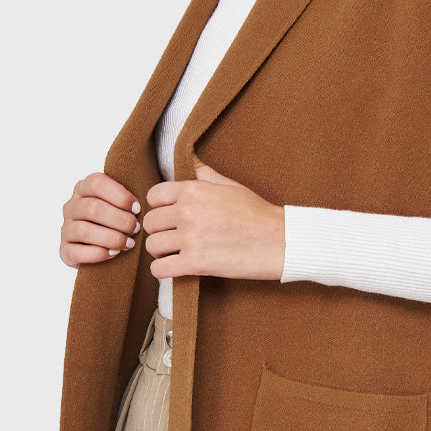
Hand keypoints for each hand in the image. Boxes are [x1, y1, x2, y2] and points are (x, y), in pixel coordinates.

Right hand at [60, 171, 140, 266]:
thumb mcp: (123, 206)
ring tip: (129, 243)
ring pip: (84, 230)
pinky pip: (76, 252)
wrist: (110, 253)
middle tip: (136, 228)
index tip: (137, 208)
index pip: (96, 183)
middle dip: (120, 220)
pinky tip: (114, 253)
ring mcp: (65, 229)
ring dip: (111, 237)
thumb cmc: (120, 223)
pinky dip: (99, 253)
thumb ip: (129, 199)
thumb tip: (141, 205)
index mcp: (84, 188)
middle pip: (92, 208)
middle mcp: (71, 206)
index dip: (119, 195)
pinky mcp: (65, 251)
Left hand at [142, 155, 285, 281]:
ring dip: (161, 252)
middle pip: (150, 222)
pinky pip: (159, 269)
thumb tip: (190, 160)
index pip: (153, 196)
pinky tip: (176, 267)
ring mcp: (190, 238)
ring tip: (175, 253)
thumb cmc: (258, 214)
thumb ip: (205, 175)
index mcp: (194, 190)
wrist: (280, 241)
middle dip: (159, 231)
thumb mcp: (231, 186)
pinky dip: (164, 270)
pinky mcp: (195, 263)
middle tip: (173, 237)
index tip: (169, 216)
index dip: (159, 207)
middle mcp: (188, 211)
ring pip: (152, 246)